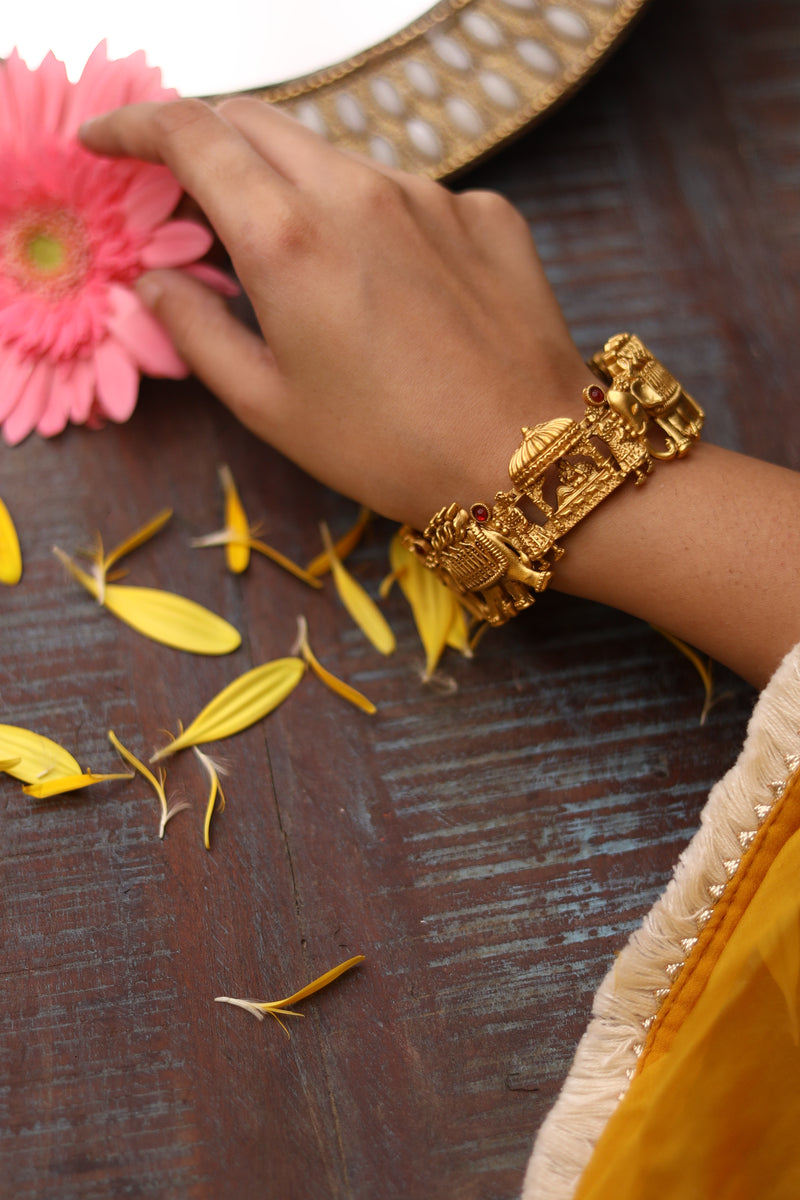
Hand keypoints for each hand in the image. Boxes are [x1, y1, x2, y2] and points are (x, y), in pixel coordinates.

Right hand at [80, 98, 592, 528]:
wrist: (533, 461)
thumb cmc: (392, 450)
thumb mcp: (271, 407)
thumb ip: (196, 332)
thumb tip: (153, 285)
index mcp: (289, 239)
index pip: (191, 135)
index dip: (134, 126)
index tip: (108, 143)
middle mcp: (359, 192)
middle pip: (259, 125)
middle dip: (208, 146)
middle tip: (192, 203)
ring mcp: (432, 194)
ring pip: (336, 158)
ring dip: (297, 190)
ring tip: (304, 269)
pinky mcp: (486, 212)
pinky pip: (410, 195)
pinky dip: (376, 222)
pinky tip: (393, 291)